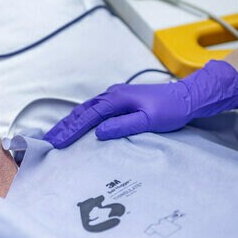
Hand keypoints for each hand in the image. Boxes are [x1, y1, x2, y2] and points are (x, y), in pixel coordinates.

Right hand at [42, 60, 237, 148]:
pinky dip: (82, 118)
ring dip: (71, 122)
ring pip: (86, 109)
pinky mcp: (120, 101)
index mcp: (117, 99)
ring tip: (57, 135)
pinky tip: (77, 125)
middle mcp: (113, 94)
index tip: (57, 143)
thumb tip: (100, 132)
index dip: (71, 130)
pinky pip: (95, 109)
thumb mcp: (150, 120)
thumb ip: (124, 125)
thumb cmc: (172, 109)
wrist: (188, 97)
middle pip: (82, 111)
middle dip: (64, 127)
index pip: (88, 116)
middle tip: (49, 142)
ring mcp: (116, 96)